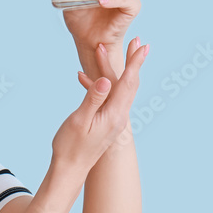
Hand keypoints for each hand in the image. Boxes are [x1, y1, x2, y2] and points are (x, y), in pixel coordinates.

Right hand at [50, 38, 147, 175]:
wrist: (70, 170)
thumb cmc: (71, 147)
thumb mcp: (80, 121)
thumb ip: (93, 99)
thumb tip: (105, 80)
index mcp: (114, 114)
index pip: (128, 83)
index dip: (135, 63)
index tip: (142, 46)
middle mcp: (118, 116)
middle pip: (128, 84)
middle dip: (132, 62)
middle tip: (137, 41)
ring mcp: (113, 120)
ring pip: (118, 89)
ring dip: (114, 70)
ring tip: (105, 53)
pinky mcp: (106, 122)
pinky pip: (107, 98)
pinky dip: (98, 85)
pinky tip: (84, 77)